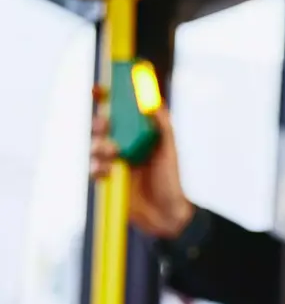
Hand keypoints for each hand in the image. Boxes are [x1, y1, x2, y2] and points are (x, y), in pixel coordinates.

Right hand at [90, 101, 193, 239]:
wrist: (167, 214)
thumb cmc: (171, 181)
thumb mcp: (169, 151)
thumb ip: (163, 127)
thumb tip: (156, 102)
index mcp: (137, 135)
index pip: (119, 112)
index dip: (107, 99)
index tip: (100, 89)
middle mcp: (123, 145)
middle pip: (102, 127)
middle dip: (100, 123)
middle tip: (105, 125)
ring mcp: (113, 162)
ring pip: (94, 147)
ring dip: (99, 146)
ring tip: (112, 152)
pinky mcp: (107, 180)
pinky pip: (94, 169)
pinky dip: (97, 168)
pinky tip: (107, 172)